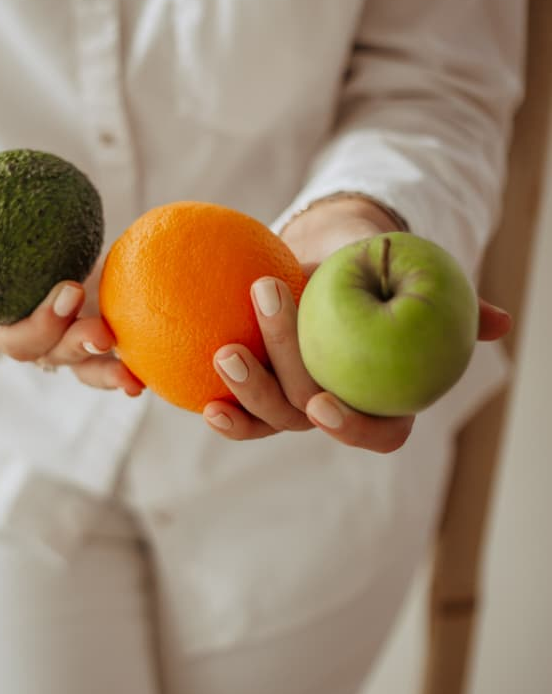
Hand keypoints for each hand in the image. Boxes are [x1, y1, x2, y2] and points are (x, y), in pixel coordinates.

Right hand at [0, 162, 143, 395]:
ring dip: (102, 372)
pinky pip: (105, 364)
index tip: (70, 288)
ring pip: (80, 367)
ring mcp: (63, 344)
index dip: (40, 322)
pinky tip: (141, 381)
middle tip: (102, 328)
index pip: (12, 337)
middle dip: (74, 343)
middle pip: (49, 355)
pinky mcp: (92, 340)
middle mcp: (30, 339)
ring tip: (127, 373)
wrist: (24, 239)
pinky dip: (122, 375)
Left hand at [202, 196, 510, 453]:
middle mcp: (337, 410)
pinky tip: (194, 395)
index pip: (377, 434)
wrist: (330, 259)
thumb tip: (499, 323)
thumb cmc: (378, 273)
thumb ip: (456, 307)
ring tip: (221, 353)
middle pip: (305, 414)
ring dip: (241, 391)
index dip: (350, 429)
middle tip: (242, 347)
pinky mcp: (257, 388)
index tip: (322, 404)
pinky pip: (238, 407)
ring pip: (268, 416)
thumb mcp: (416, 283)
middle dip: (272, 384)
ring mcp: (293, 403)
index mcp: (384, 401)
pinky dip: (220, 406)